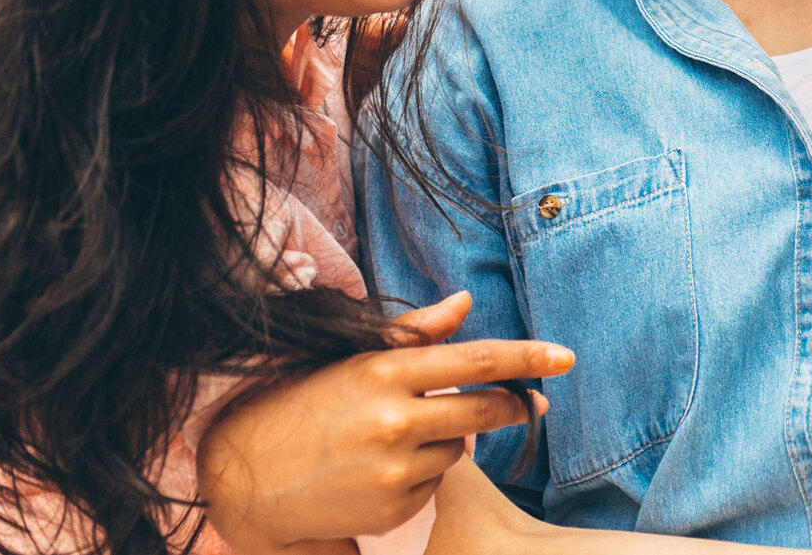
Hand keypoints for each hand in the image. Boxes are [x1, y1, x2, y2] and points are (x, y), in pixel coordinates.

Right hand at [196, 292, 573, 554]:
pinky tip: (382, 470)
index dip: (527, 358)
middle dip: (515, 405)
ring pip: (459, 449)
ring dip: (450, 440)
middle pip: (484, 410)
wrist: (246, 475)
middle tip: (531, 401)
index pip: (477, 359)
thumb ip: (417, 332)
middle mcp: (393, 420)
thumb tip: (466, 302)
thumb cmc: (304, 402)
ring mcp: (394, 470)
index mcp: (385, 371)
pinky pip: (434, 485)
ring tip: (397, 437)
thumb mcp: (356, 358)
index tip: (565, 357)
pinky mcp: (393, 509)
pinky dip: (423, 475)